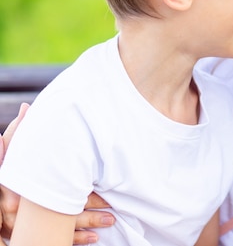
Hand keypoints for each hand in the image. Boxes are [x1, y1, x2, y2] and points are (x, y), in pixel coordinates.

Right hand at [0, 104, 114, 243]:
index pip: (62, 191)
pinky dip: (76, 240)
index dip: (85, 194)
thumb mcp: (7, 154)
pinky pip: (54, 241)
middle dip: (91, 213)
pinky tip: (94, 239)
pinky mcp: (27, 234)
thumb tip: (27, 107)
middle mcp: (28, 208)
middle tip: (113, 213)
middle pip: (64, 212)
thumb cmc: (0, 172)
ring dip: (88, 227)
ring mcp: (26, 225)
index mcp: (29, 188)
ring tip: (111, 223)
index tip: (109, 196)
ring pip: (62, 229)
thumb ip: (16, 134)